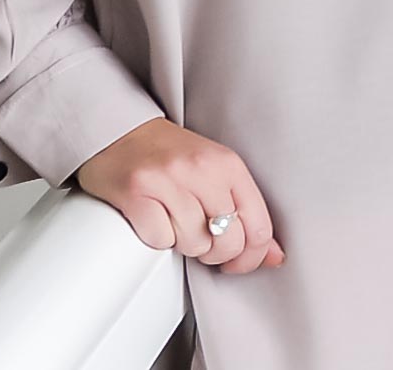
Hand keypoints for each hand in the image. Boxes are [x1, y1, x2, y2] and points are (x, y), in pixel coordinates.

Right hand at [75, 118, 285, 273]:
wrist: (120, 131)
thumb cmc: (169, 154)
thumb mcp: (217, 172)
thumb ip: (245, 210)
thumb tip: (272, 256)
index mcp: (228, 164)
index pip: (259, 227)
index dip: (251, 257)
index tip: (237, 261)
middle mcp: (201, 170)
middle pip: (228, 242)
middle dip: (214, 253)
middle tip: (201, 239)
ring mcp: (167, 180)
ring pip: (193, 245)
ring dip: (183, 243)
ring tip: (174, 220)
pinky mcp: (135, 193)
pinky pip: (159, 240)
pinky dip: (156, 238)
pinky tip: (153, 217)